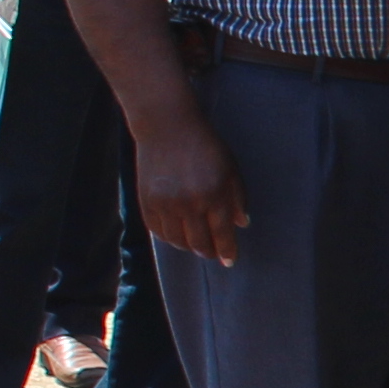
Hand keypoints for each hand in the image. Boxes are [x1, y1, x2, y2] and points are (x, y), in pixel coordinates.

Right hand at [128, 113, 246, 267]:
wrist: (167, 126)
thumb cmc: (205, 146)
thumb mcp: (230, 169)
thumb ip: (238, 198)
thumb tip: (242, 224)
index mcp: (214, 195)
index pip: (222, 234)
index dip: (227, 251)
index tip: (229, 260)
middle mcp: (189, 203)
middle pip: (199, 243)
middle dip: (209, 252)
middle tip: (213, 254)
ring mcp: (165, 203)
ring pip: (177, 241)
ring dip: (189, 247)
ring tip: (196, 245)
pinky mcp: (146, 201)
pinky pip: (157, 231)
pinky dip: (169, 238)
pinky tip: (177, 236)